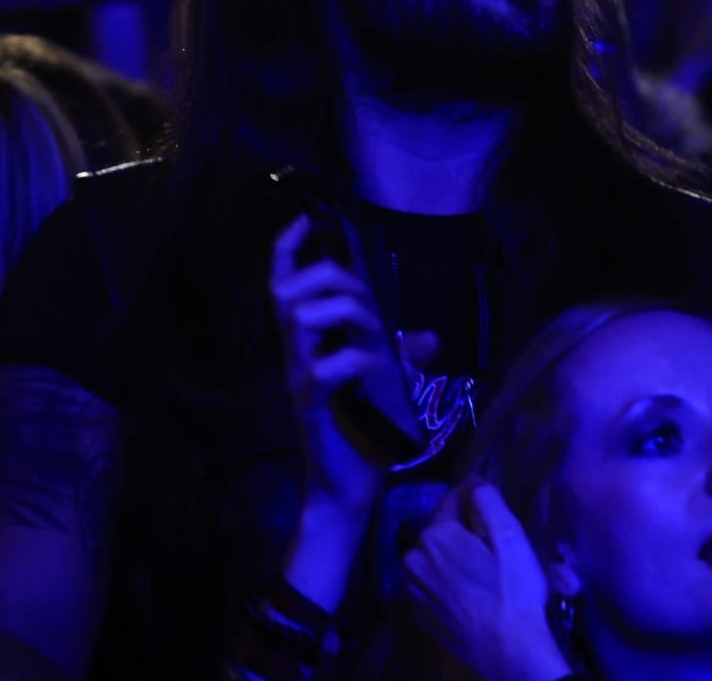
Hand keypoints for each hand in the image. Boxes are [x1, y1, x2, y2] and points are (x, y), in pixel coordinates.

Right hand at [269, 215, 413, 523]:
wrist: (348, 492)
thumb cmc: (362, 436)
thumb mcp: (387, 386)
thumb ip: (400, 357)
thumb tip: (428, 336)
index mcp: (308, 347)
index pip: (283, 288)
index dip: (286, 251)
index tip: (303, 220)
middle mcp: (297, 358)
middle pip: (286, 294)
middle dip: (324, 276)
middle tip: (359, 287)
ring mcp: (301, 382)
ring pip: (300, 321)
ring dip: (342, 310)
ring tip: (372, 325)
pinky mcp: (314, 408)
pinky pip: (325, 369)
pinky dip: (355, 356)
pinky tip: (376, 363)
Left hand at [405, 482, 570, 680]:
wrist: (508, 651)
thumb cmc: (513, 592)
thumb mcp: (511, 537)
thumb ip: (488, 501)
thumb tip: (474, 484)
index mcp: (435, 536)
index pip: (451, 500)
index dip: (472, 498)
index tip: (489, 504)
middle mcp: (414, 560)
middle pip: (439, 531)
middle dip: (461, 531)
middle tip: (491, 544)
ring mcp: (414, 592)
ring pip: (433, 559)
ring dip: (451, 557)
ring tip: (481, 570)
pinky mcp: (421, 616)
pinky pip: (432, 586)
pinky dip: (446, 583)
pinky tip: (470, 594)